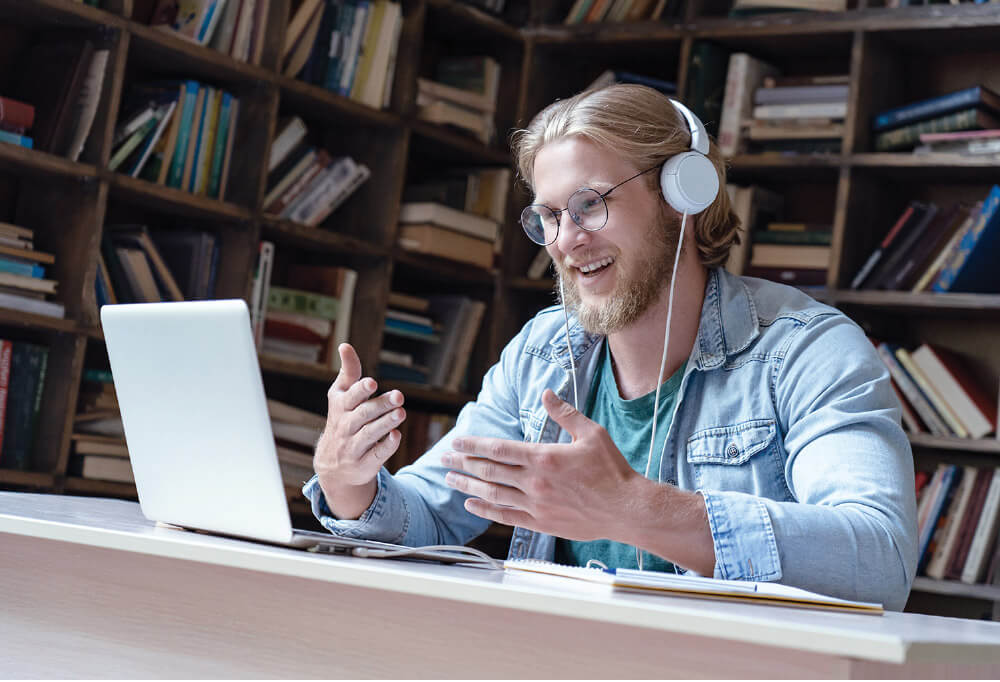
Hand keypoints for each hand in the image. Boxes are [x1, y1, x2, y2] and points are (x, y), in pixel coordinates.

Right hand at [314, 344, 405, 517]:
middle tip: (399, 396)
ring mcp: (353, 447)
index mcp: (340, 407)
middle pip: (363, 415)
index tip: (373, 382)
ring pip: (369, 434)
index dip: (360, 390)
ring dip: (386, 423)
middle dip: (380, 405)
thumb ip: (348, 373)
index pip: (349, 397)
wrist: (333, 467)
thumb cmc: (343, 421)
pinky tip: (396, 435)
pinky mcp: (364, 464)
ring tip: (401, 413)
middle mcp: (345, 426)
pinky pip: (376, 455)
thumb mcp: (341, 397)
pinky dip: (386, 446)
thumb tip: (345, 345)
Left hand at [442, 389, 641, 541]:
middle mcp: (535, 482)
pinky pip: (506, 516)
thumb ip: (565, 414)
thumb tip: (546, 394)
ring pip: (493, 494)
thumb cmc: (612, 469)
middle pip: (489, 471)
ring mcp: (536, 505)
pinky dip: (486, 509)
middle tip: (444, 459)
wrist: (626, 508)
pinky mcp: (541, 523)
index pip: (498, 449)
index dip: (473, 445)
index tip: (456, 442)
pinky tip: (471, 504)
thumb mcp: (591, 433)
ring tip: (450, 480)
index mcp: (544, 457)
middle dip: (463, 464)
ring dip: (468, 486)